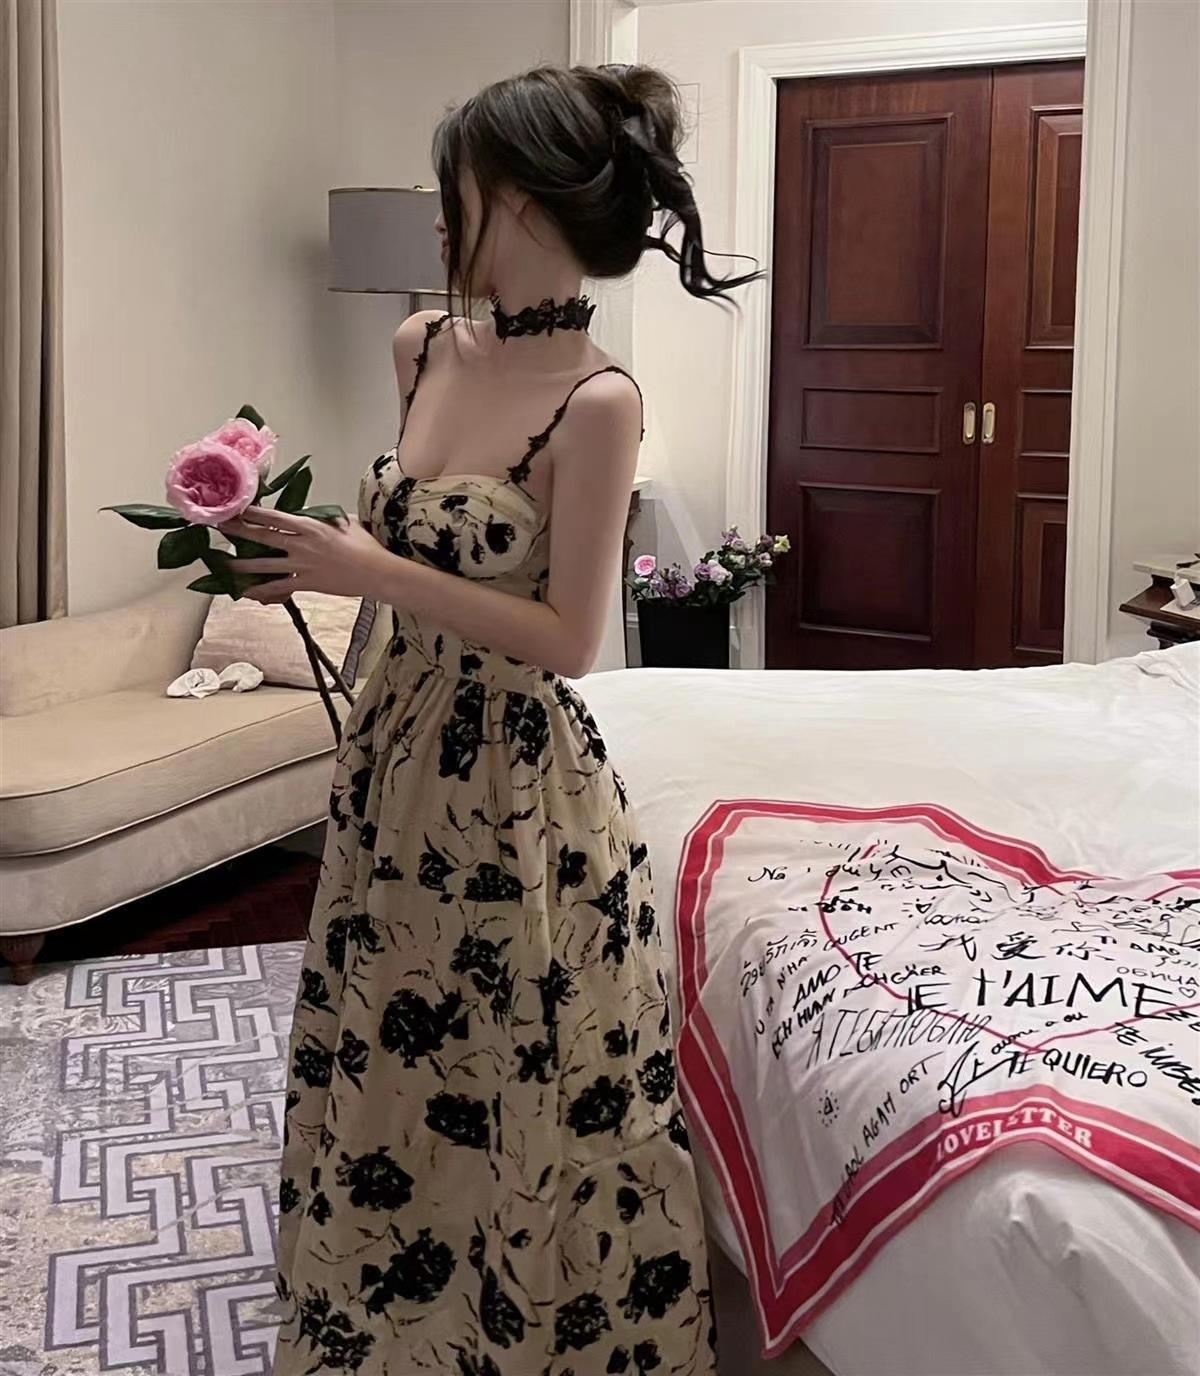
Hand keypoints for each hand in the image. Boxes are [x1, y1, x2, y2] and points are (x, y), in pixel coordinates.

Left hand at [221, 506, 391, 603]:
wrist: (376, 574)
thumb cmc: (365, 546)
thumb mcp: (345, 522)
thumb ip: (325, 517)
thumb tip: (314, 515)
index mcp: (310, 526)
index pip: (274, 517)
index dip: (252, 512)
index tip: (236, 508)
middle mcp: (301, 544)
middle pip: (262, 537)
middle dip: (238, 532)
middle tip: (219, 528)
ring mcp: (302, 565)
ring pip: (265, 565)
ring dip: (242, 565)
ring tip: (225, 565)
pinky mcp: (306, 583)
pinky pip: (279, 587)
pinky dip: (262, 591)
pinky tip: (247, 593)